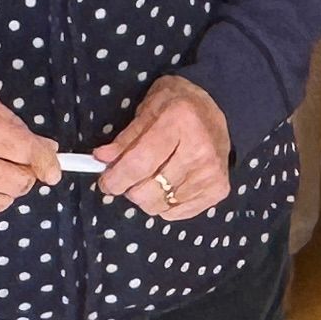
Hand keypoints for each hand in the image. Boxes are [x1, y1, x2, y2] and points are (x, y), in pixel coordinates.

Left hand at [94, 73, 229, 222]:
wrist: (217, 108)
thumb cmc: (178, 106)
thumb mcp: (148, 109)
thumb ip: (125, 138)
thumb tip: (101, 159)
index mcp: (180, 121)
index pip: (139, 163)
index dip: (116, 178)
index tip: (106, 182)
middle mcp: (200, 149)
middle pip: (149, 191)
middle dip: (130, 189)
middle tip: (129, 178)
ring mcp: (212, 173)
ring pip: (161, 206)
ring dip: (147, 197)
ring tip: (150, 178)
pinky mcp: (219, 189)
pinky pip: (176, 213)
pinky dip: (164, 204)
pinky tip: (168, 185)